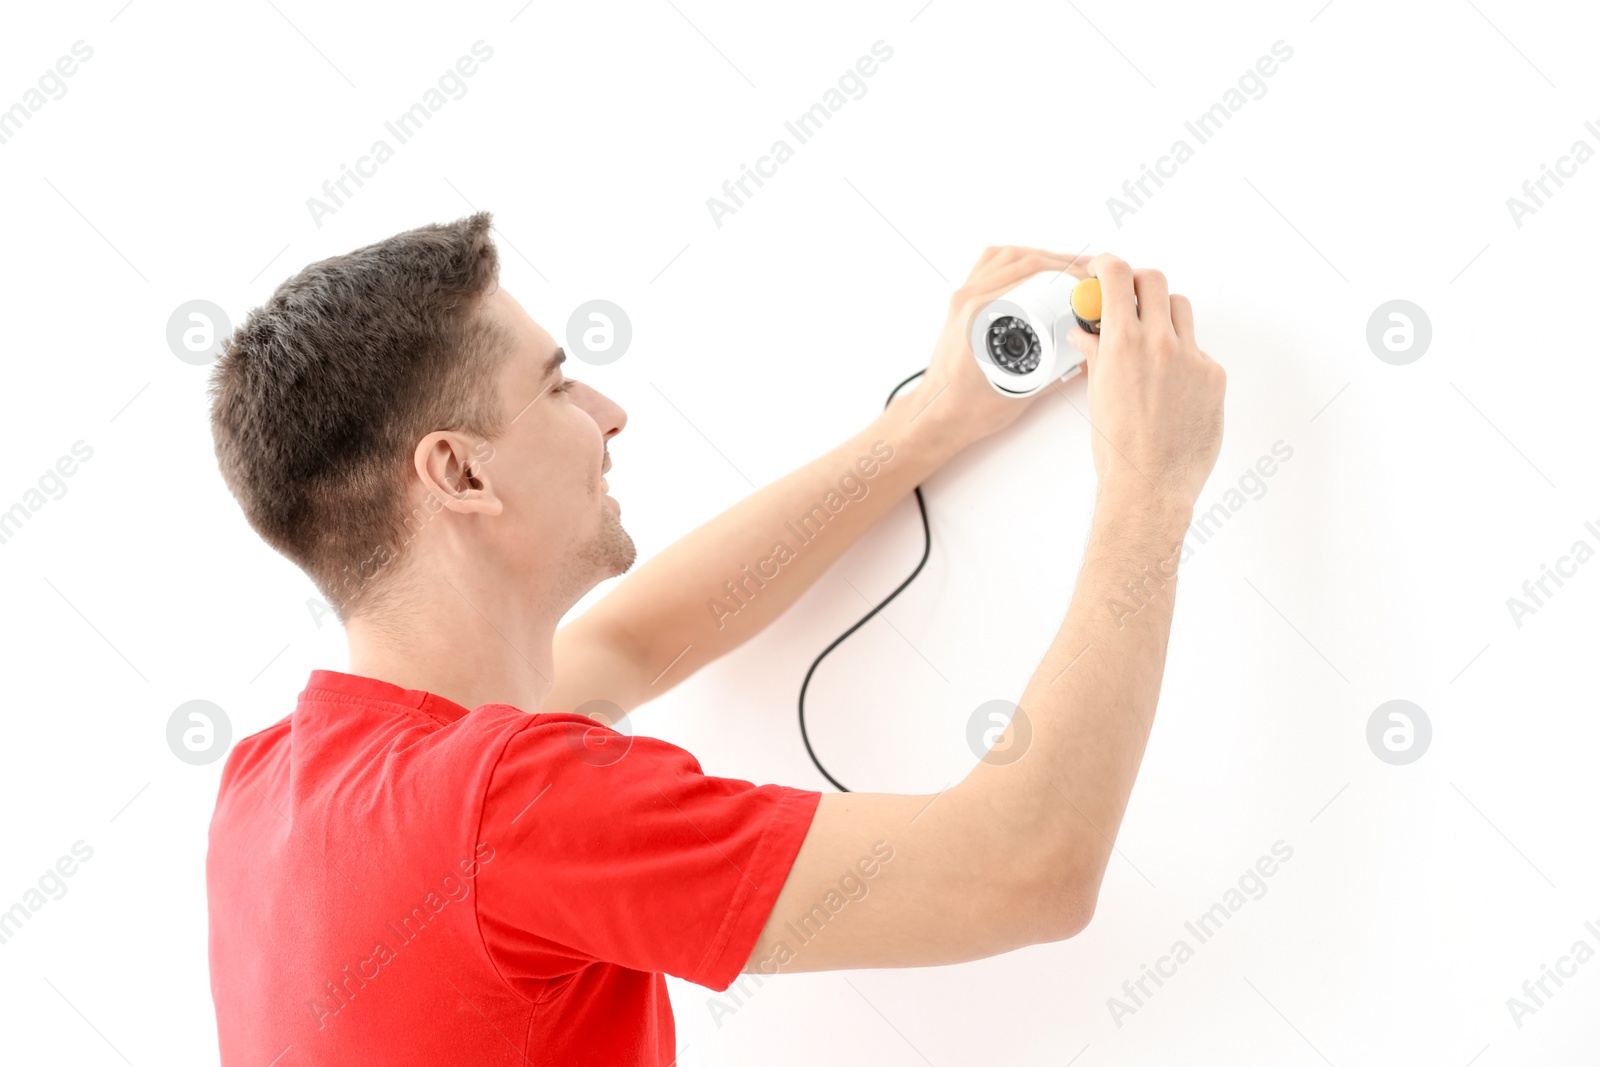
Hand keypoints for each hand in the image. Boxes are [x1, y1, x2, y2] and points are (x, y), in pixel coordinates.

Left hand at [901, 246, 1094, 451]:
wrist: (938, 415)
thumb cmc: (971, 409)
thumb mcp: (1022, 389)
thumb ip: (1060, 372)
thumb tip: (1091, 353)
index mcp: (979, 315)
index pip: (1031, 273)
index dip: (1065, 272)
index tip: (1087, 281)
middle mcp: (968, 299)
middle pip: (1021, 260)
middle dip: (1060, 262)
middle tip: (1086, 272)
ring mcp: (962, 297)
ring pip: (1006, 257)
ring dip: (1040, 256)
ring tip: (1068, 266)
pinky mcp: (962, 301)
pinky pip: (990, 265)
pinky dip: (1015, 260)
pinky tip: (1035, 265)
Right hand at [1073, 254, 1225, 512]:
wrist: (1150, 485)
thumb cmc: (1117, 448)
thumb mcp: (1097, 393)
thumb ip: (1095, 353)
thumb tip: (1086, 334)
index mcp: (1122, 344)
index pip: (1117, 276)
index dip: (1107, 264)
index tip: (1102, 269)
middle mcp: (1160, 343)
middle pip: (1155, 281)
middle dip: (1137, 284)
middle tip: (1128, 299)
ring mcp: (1192, 358)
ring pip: (1180, 309)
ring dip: (1163, 315)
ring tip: (1151, 343)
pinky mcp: (1214, 376)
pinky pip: (1198, 350)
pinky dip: (1182, 357)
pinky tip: (1171, 386)